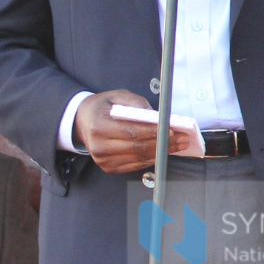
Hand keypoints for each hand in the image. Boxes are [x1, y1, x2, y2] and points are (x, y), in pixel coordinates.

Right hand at [72, 90, 195, 175]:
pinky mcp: (109, 167)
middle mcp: (98, 146)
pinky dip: (151, 159)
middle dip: (163, 144)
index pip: (131, 132)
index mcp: (98, 126)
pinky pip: (135, 165)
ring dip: (161, 153)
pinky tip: (163, 152)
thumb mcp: (117, 96)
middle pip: (137, 148)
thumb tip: (157, 117)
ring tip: (177, 145)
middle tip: (181, 139)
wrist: (82, 121)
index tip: (172, 130)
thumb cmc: (102, 107)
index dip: (153, 132)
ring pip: (139, 159)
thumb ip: (136, 103)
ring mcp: (103, 160)